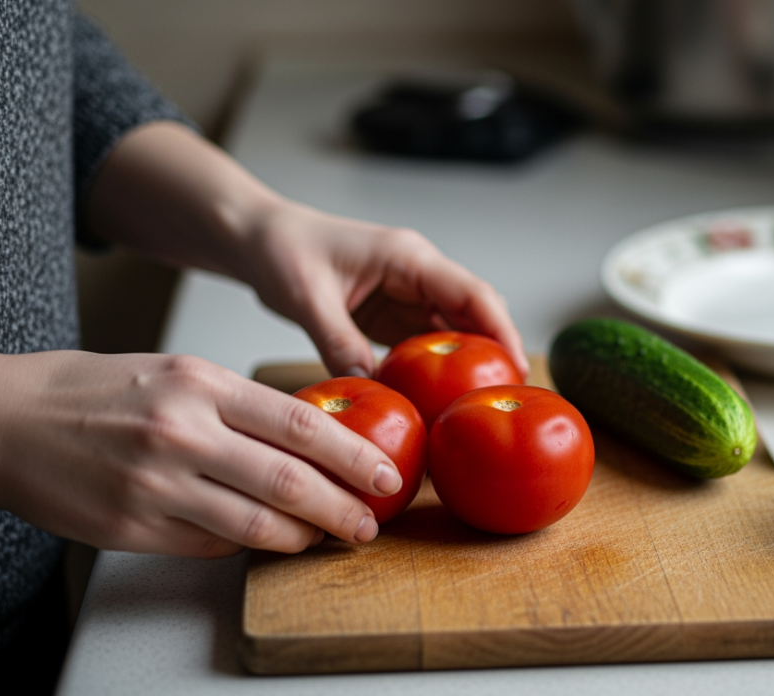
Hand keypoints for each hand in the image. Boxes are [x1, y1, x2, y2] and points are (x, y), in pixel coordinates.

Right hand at [0, 346, 402, 556]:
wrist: (5, 419)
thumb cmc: (93, 390)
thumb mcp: (176, 373)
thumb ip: (239, 406)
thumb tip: (307, 440)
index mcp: (200, 385)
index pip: (299, 424)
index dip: (352, 455)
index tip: (385, 473)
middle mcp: (182, 434)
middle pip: (290, 481)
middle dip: (343, 507)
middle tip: (372, 521)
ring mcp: (156, 486)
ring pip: (256, 525)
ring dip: (302, 537)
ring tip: (328, 537)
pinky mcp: (134, 528)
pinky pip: (212, 544)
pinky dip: (247, 544)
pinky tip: (265, 538)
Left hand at [85, 121, 527, 379]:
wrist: (256, 238)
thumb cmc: (280, 249)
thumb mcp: (307, 297)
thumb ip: (338, 340)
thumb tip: (369, 385)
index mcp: (408, 258)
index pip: (471, 293)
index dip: (500, 330)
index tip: (517, 367)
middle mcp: (416, 273)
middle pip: (473, 313)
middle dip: (494, 352)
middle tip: (506, 399)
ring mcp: (405, 294)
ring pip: (451, 331)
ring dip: (464, 364)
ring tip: (476, 406)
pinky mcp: (389, 313)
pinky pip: (422, 344)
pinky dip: (432, 370)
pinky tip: (433, 400)